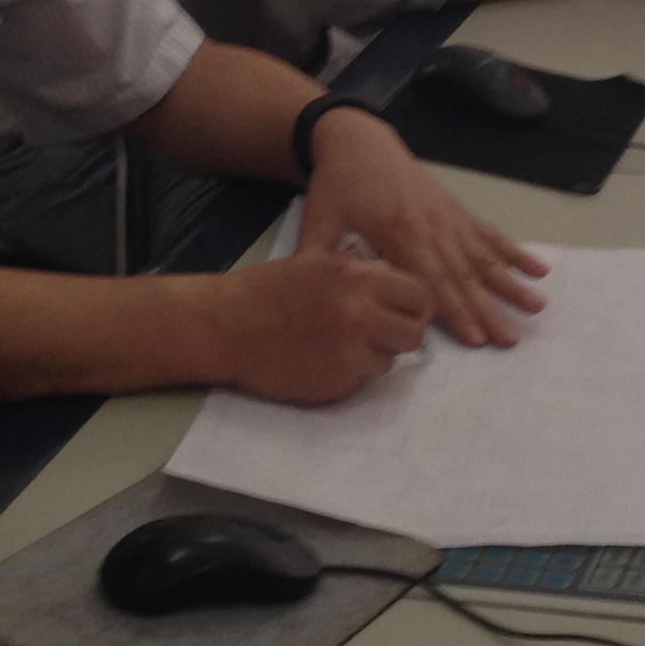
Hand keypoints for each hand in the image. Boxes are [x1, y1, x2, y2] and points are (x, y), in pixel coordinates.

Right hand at [205, 248, 430, 402]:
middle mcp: (359, 312)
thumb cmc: (267, 290)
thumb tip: (398, 286)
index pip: (419, 295)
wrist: (224, 326)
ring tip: (341, 345)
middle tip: (381, 334)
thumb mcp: (319, 263)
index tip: (405, 312)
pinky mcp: (336, 382)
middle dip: (401, 334)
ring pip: (390, 361)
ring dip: (374, 356)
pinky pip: (362, 381)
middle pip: (414, 334)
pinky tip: (321, 360)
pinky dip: (349, 373)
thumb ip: (362, 275)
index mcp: (357, 276)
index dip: (415, 306)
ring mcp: (349, 351)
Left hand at [299, 108, 547, 347]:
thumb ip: (319, 261)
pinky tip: (538, 268)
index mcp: (397, 233)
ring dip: (510, 284)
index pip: (429, 281)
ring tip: (536, 308)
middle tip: (510, 340)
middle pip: (463, 275)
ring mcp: (448, 217)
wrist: (358, 139)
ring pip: (484, 257)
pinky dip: (514, 252)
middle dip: (488, 310)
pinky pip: (489, 234)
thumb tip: (315, 302)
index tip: (475, 338)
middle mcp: (431, 226)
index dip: (453, 311)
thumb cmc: (336, 184)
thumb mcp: (318, 222)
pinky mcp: (456, 210)